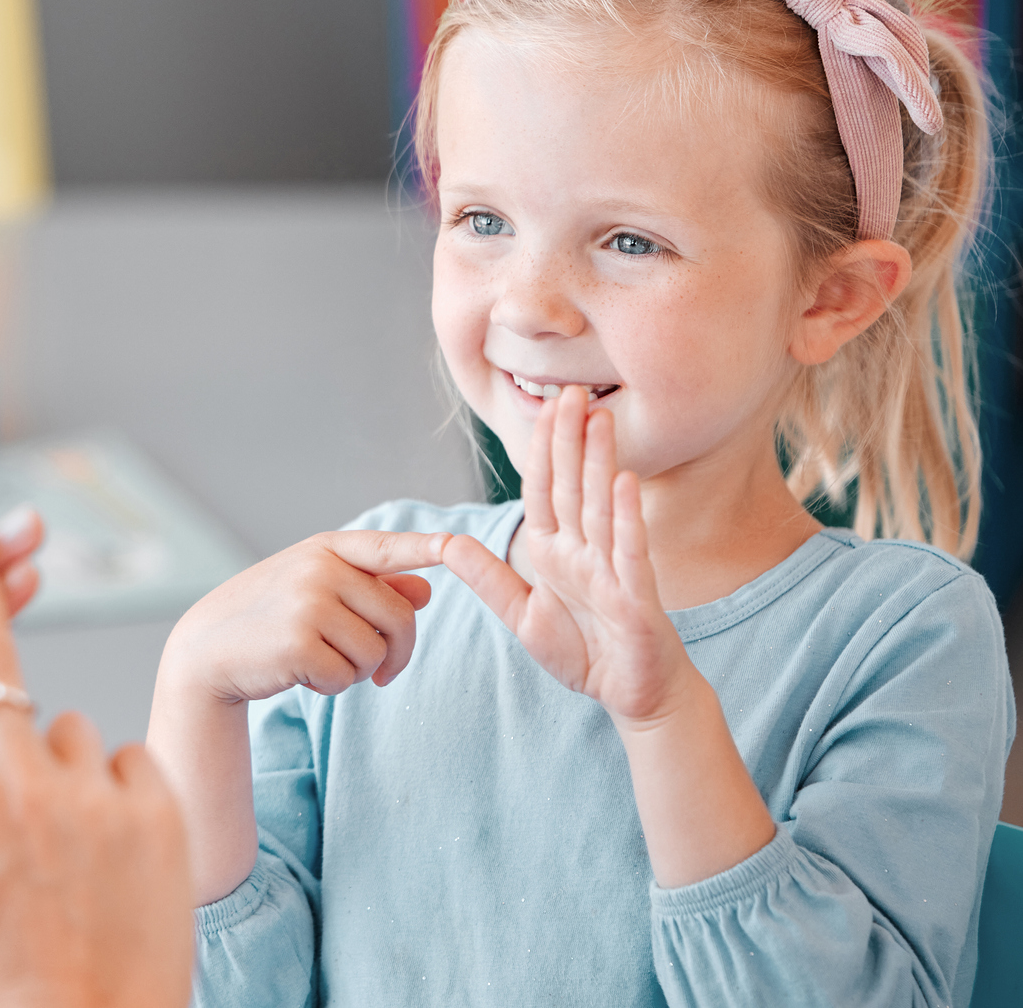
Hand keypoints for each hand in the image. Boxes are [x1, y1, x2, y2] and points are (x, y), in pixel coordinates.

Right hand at [0, 490, 190, 1007]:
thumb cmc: (19, 959)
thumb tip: (13, 718)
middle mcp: (15, 789)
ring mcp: (87, 794)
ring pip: (73, 730)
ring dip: (73, 771)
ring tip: (78, 854)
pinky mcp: (152, 805)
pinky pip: (128, 765)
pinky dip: (124, 798)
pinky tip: (119, 858)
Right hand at [159, 528, 451, 707]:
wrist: (207, 650)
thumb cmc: (267, 618)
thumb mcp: (315, 591)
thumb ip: (372, 587)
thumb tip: (426, 588)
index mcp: (327, 548)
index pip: (388, 546)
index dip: (428, 546)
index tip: (459, 545)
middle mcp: (320, 568)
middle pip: (400, 617)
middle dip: (396, 652)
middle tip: (380, 672)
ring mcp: (308, 602)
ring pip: (376, 652)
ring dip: (357, 672)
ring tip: (319, 662)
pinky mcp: (299, 642)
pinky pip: (347, 677)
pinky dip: (331, 686)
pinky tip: (302, 675)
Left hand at [441, 384, 691, 726]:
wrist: (633, 697)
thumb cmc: (585, 655)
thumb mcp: (522, 616)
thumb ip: (489, 578)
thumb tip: (448, 544)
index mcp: (556, 553)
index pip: (544, 492)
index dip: (541, 451)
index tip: (543, 406)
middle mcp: (585, 553)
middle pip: (573, 486)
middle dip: (571, 439)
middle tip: (572, 389)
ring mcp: (614, 571)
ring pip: (601, 506)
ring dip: (599, 461)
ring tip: (598, 417)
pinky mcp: (637, 596)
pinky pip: (629, 549)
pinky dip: (625, 515)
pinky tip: (621, 480)